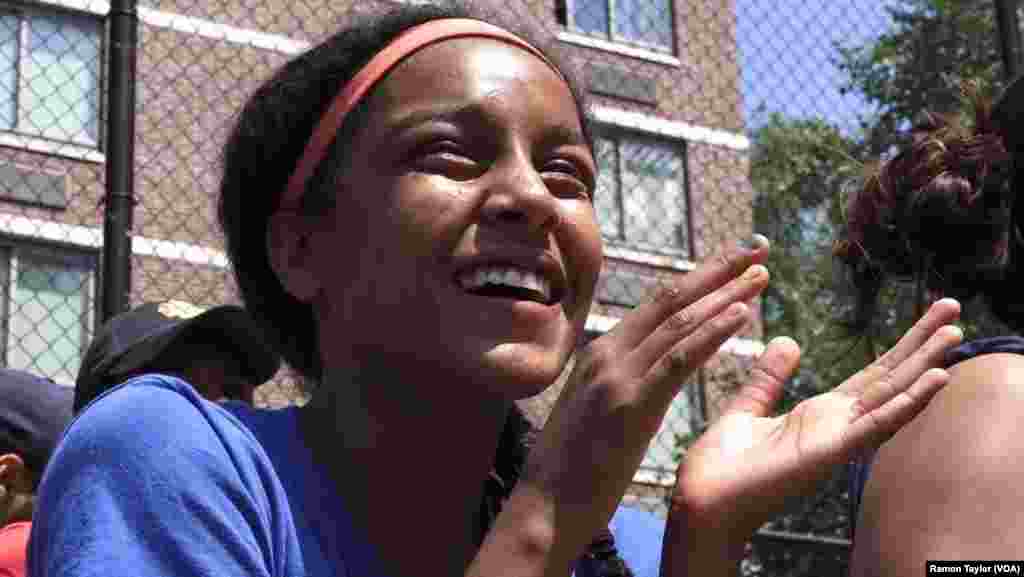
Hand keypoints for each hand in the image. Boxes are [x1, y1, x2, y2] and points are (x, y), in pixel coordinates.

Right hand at [495, 236, 771, 569]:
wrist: (544, 504)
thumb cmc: (571, 467)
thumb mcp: (593, 410)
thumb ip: (617, 382)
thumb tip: (641, 372)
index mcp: (600, 353)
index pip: (656, 305)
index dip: (698, 278)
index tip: (733, 261)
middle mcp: (607, 353)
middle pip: (670, 299)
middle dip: (717, 271)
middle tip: (756, 247)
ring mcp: (616, 376)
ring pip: (679, 322)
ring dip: (725, 295)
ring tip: (761, 274)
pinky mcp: (629, 403)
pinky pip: (678, 359)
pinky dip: (712, 332)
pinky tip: (741, 315)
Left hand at [662, 298, 961, 574]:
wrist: (703, 498)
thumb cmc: (723, 464)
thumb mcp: (749, 408)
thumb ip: (770, 378)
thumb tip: (788, 340)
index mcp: (821, 415)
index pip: (872, 374)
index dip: (901, 346)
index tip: (929, 318)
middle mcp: (836, 427)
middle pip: (889, 379)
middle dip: (922, 345)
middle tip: (954, 309)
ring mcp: (837, 441)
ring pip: (890, 398)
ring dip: (924, 368)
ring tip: (954, 335)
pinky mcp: (828, 454)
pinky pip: (873, 427)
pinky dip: (904, 405)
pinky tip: (933, 382)